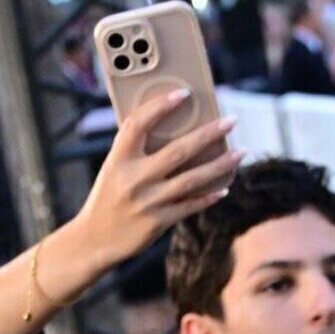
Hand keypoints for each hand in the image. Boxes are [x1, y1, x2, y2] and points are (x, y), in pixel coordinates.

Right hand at [52, 87, 240, 291]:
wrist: (93, 240)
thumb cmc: (107, 198)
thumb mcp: (113, 170)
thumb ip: (136, 152)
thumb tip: (176, 131)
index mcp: (118, 160)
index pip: (138, 125)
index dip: (160, 107)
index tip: (184, 93)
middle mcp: (132, 179)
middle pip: (178, 151)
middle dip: (208, 134)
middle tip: (231, 121)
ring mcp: (146, 202)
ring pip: (191, 179)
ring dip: (220, 165)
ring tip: (241, 153)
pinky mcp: (157, 223)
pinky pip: (189, 205)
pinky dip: (208, 196)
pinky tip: (224, 187)